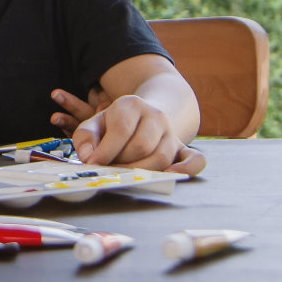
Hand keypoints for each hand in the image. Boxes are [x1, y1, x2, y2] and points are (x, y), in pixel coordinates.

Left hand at [52, 86, 207, 175]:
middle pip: (141, 146)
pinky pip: (195, 159)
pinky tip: (169, 176)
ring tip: (124, 174)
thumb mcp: (96, 123)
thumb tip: (88, 157)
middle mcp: (156, 117)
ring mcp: (172, 133)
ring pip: (161, 157)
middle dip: (122, 162)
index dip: (106, 149)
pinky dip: (186, 169)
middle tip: (109, 170)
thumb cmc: (115, 123)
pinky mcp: (183, 149)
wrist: (146, 115)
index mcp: (132, 105)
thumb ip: (86, 137)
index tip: (93, 163)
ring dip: (140, 172)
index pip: (122, 129)